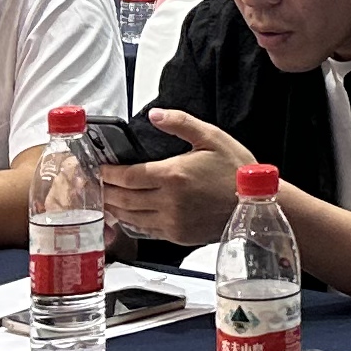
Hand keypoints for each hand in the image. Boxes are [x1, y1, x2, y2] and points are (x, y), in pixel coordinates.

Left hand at [92, 108, 253, 246]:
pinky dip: (131, 221)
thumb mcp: (211, 136)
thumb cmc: (236, 170)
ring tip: (105, 197)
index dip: (108, 173)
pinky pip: (145, 230)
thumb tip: (154, 114)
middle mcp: (168, 202)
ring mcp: (172, 222)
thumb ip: (180, 123)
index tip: (99, 167)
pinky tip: (127, 213)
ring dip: (114, 207)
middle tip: (94, 183)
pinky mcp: (177, 236)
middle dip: (105, 190)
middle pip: (123, 198)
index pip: (127, 176)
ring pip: (131, 216)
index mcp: (172, 175)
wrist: (256, 204)